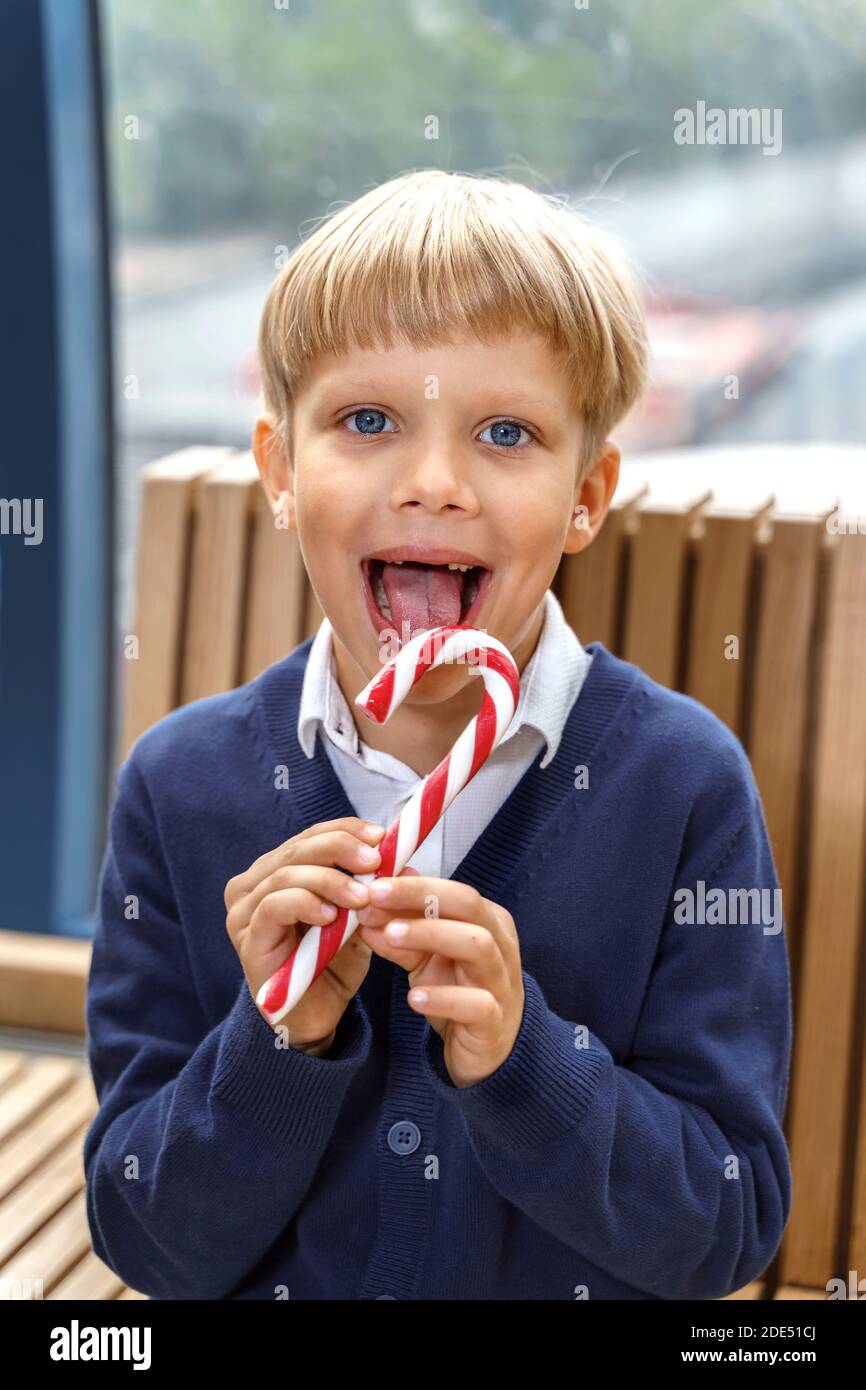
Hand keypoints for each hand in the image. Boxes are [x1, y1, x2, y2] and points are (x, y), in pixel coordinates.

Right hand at [223, 816, 381, 1049]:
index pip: (310, 835)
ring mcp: (245, 911)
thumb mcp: (357, 918)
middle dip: (340, 849)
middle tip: (375, 861)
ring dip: (330, 880)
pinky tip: (331, 917)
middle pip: (297, 849)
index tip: (380, 836)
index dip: (345, 830)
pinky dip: (306, 903)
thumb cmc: (331, 964)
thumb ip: (371, 888)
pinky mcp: (248, 938)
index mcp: (276, 870)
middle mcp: (253, 884)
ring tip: (361, 897)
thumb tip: (404, 861)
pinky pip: (274, 907)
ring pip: (286, 874)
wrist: (314, 1019)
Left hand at [356, 869, 524, 1087]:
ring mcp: (500, 981)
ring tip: (391, 936)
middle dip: (421, 895)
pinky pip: (476, 1004)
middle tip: (376, 897)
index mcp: (487, 920)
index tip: (373, 884)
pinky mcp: (494, 1020)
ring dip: (432, 935)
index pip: (453, 890)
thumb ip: (400, 929)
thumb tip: (368, 903)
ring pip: (478, 946)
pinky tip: (414, 997)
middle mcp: (500, 943)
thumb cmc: (459, 990)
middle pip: (469, 906)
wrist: (489, 1047)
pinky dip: (445, 999)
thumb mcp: (425, 957)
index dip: (413, 884)